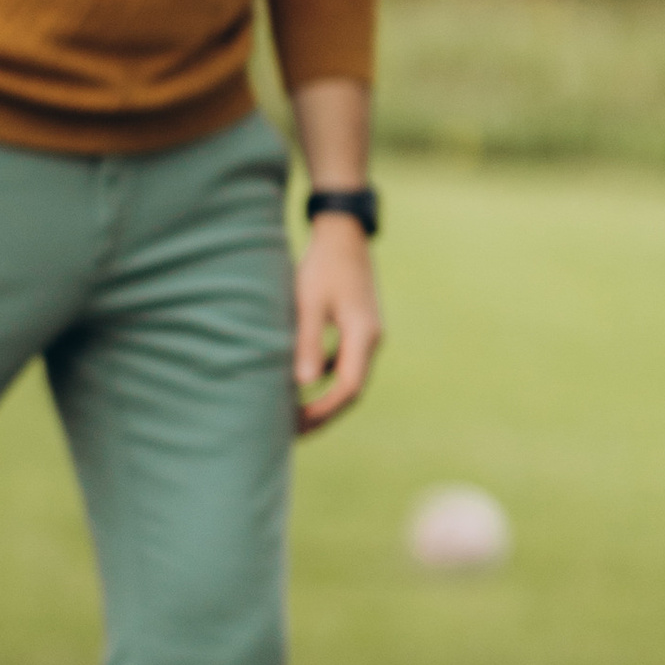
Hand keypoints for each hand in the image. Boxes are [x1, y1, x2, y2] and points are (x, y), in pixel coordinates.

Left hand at [294, 218, 382, 432]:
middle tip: (292, 431)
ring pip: (348, 378)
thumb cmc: (322, 264)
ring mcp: (367, 334)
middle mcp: (371, 339)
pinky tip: (301, 385)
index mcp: (364, 334)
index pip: (348, 387)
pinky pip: (343, 363)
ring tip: (294, 415)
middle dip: (323, 413)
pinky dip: (324, 378)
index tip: (296, 424)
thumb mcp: (308, 302)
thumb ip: (307, 341)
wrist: (343, 233)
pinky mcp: (357, 328)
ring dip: (324, 398)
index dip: (323, 410)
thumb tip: (302, 384)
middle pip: (351, 389)